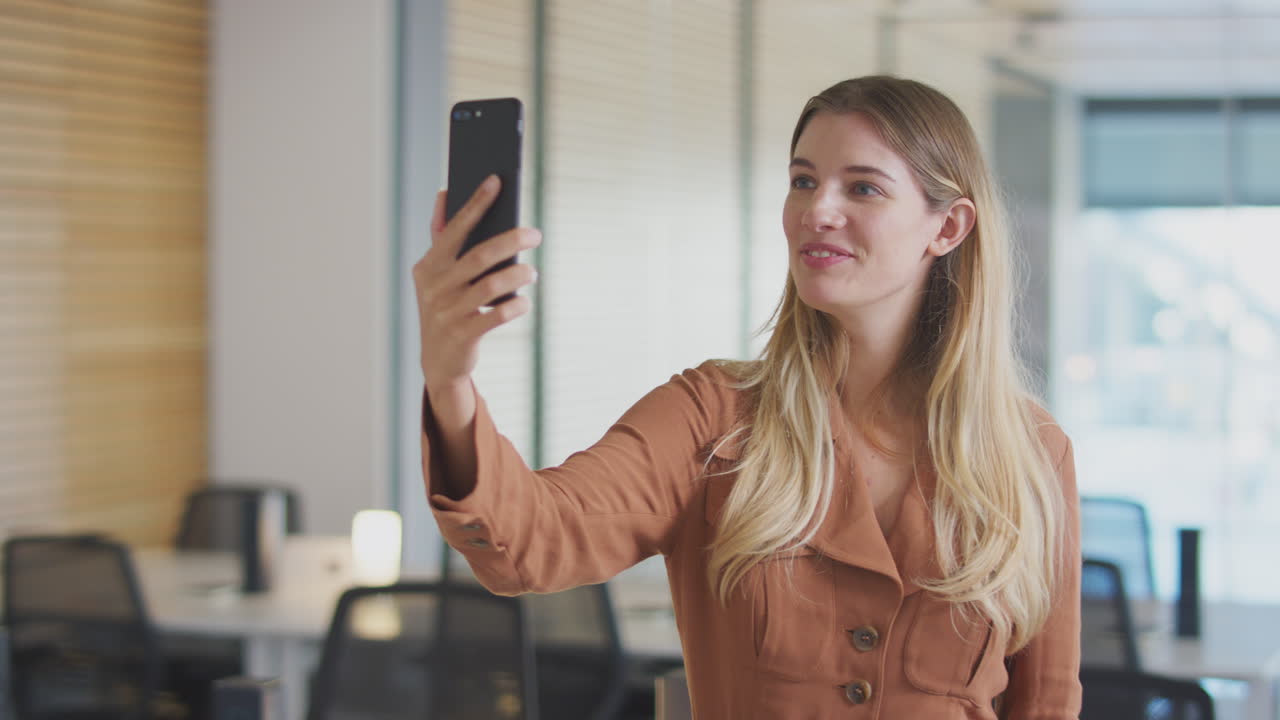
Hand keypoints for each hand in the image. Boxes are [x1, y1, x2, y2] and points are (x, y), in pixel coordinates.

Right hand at [413, 176, 541, 391]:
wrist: (438, 361)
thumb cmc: (444, 306)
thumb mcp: (435, 274)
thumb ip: (441, 237)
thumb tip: (445, 193)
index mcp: (429, 266)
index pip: (454, 228)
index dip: (475, 204)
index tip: (496, 181)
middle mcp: (435, 287)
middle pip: (479, 256)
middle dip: (511, 240)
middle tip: (535, 234)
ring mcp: (447, 312)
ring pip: (491, 286)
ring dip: (518, 276)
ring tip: (532, 272)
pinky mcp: (463, 335)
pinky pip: (497, 315)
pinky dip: (516, 306)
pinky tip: (525, 301)